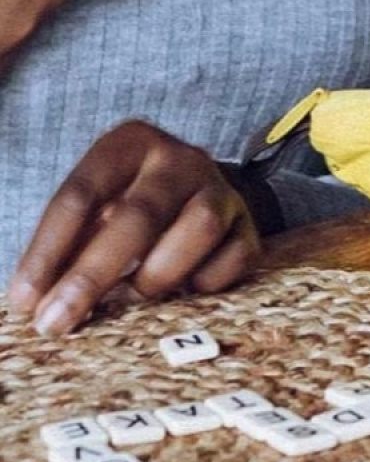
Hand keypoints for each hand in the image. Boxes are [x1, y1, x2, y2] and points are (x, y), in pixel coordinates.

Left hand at [8, 120, 261, 334]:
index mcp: (130, 142)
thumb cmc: (132, 207)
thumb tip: (38, 302)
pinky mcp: (251, 229)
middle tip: (61, 319)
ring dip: (159, 274)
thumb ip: (71, 243)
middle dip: (93, 274)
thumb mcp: (97, 208)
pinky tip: (186, 290)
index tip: (26, 301)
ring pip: (199, 230)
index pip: (81, 194)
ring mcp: (223, 192)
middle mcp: (181, 159)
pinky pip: (234, 260)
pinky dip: (206, 283)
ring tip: (137, 295)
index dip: (48, 250)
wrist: (201, 196)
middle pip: (138, 216)